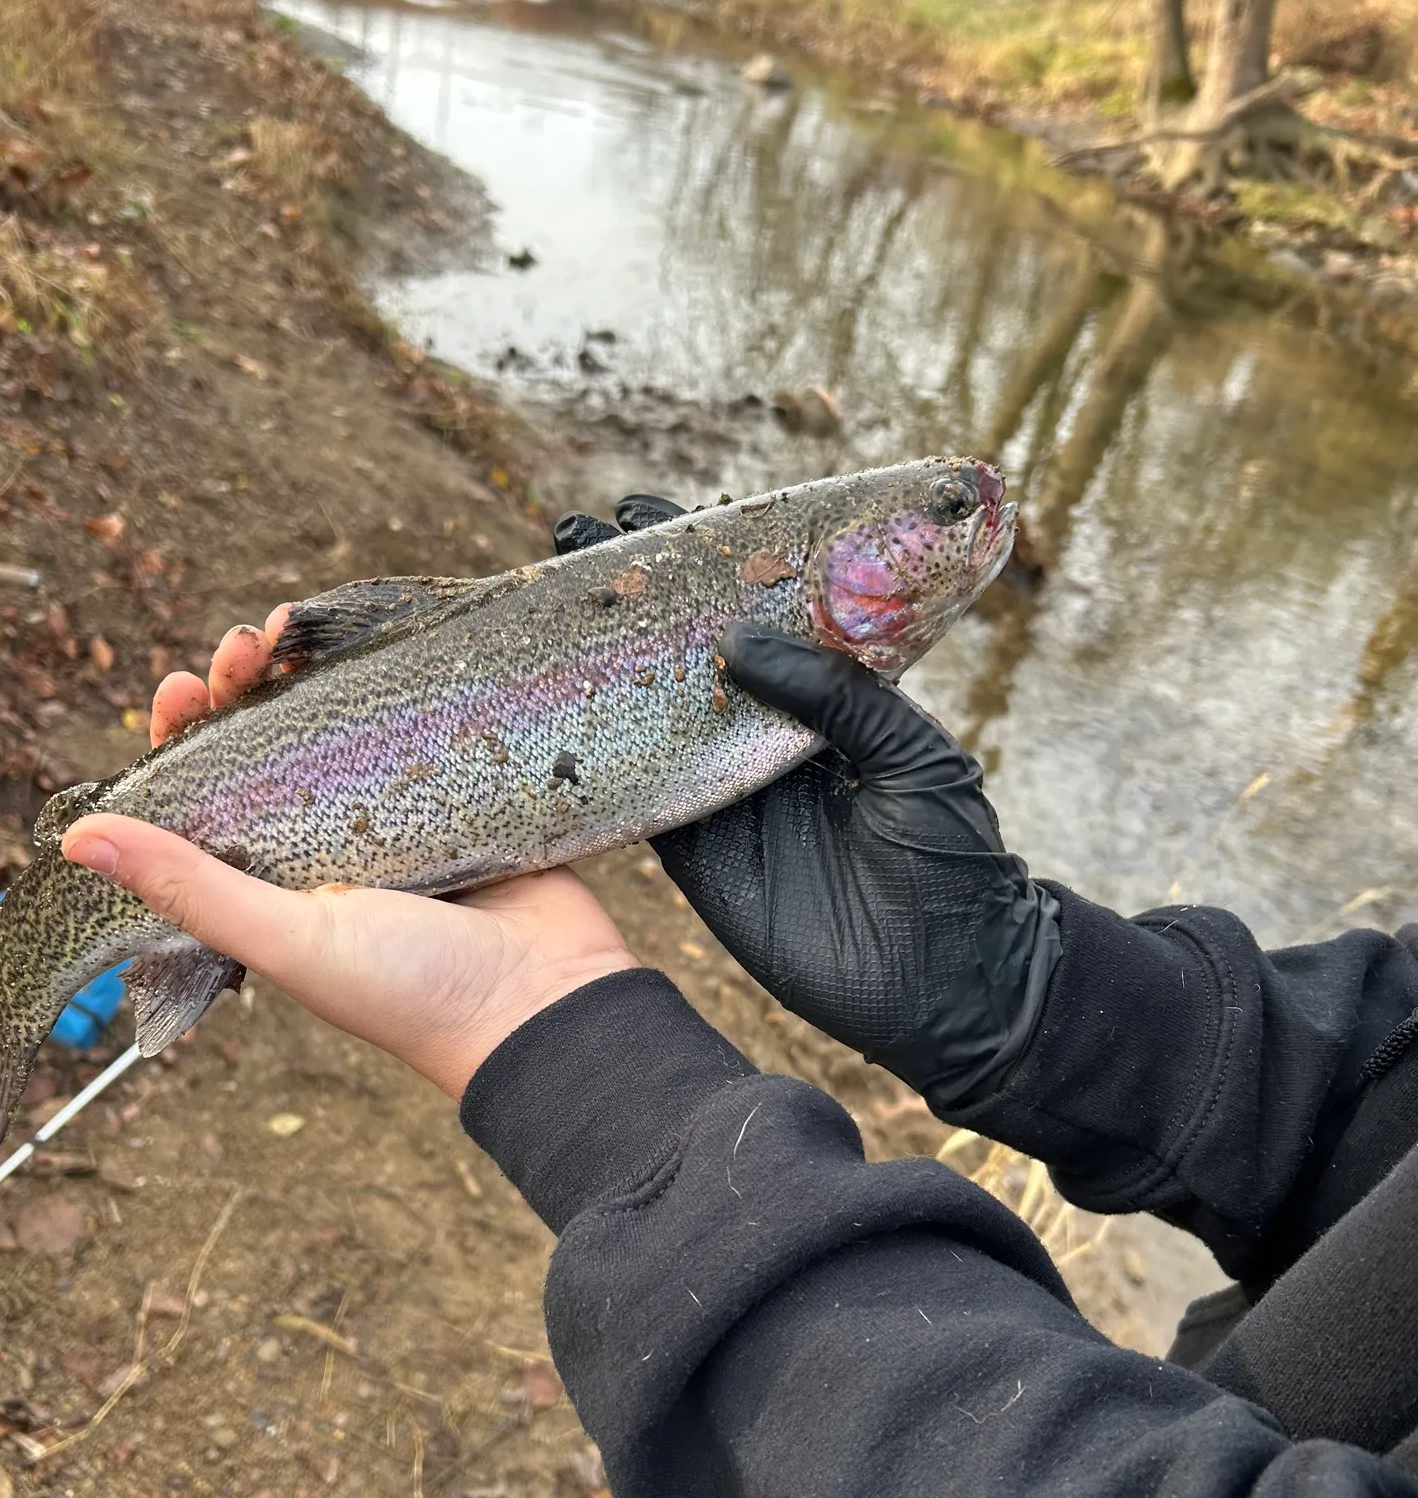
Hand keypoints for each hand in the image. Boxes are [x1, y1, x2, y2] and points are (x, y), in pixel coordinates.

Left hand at [61, 610, 637, 1098]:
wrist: (545, 1005)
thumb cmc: (414, 993)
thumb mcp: (294, 940)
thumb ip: (193, 890)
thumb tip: (78, 837)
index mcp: (276, 889)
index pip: (208, 802)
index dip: (184, 742)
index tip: (178, 691)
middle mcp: (330, 850)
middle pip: (272, 751)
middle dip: (246, 692)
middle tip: (242, 647)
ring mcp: (401, 820)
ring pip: (342, 731)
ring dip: (314, 676)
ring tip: (293, 629)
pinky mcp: (464, 798)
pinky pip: (419, 731)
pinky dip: (396, 687)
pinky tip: (381, 645)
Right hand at [554, 500, 1061, 1107]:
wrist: (951, 988)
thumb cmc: (956, 865)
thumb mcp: (919, 759)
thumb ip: (839, 695)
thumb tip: (741, 639)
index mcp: (829, 701)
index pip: (761, 615)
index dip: (708, 564)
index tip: (652, 514)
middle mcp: (767, 736)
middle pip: (691, 654)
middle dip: (637, 599)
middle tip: (574, 539)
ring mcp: (728, 794)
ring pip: (653, 716)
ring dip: (603, 664)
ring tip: (545, 603)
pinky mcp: (698, 854)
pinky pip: (640, 799)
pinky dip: (598, 761)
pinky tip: (552, 711)